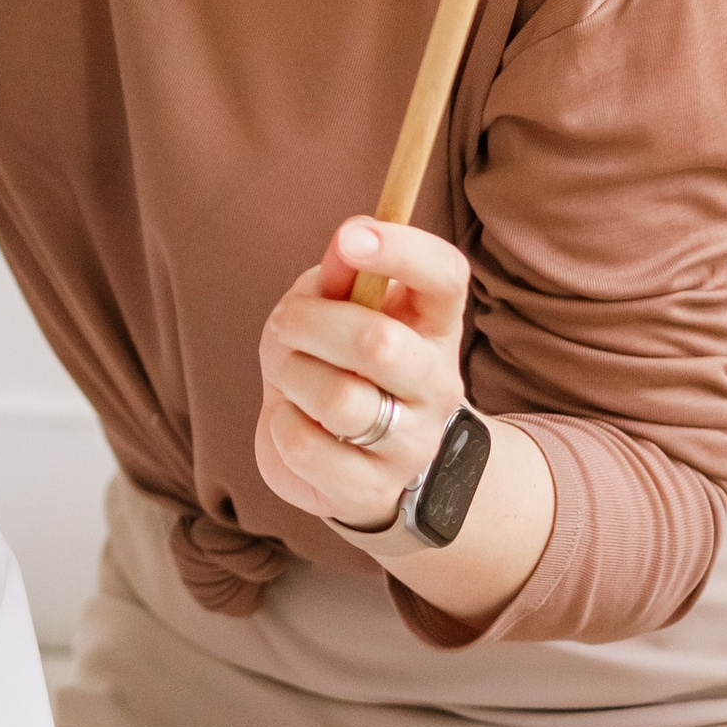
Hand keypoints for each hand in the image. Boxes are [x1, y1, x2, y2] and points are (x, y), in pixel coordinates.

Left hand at [254, 217, 470, 536]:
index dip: (403, 250)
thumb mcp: (333, 306)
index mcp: (434, 326)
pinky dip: (281, 423)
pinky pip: (307, 447)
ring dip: (292, 374)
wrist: (347, 458)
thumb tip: (346, 244)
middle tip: (285, 323)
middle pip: (381, 343)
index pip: (445, 277)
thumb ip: (338, 276)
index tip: (350, 236)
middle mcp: (436, 385)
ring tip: (288, 374)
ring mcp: (411, 444)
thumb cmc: (337, 361)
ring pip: (339, 399)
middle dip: (311, 324)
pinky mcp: (371, 489)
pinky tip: (292, 419)